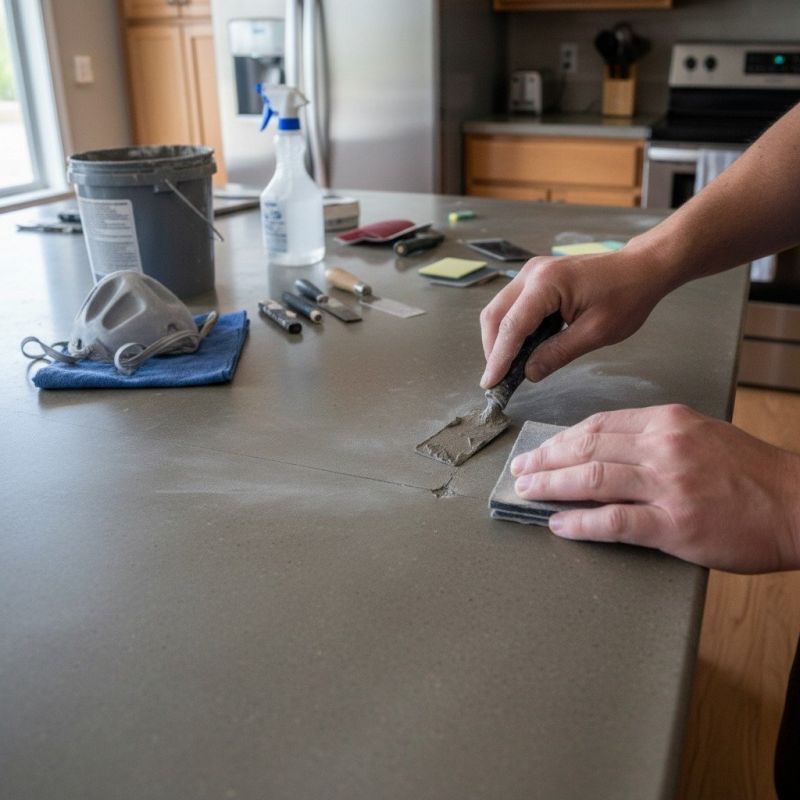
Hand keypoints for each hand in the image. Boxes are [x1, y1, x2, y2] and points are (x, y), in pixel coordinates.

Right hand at [479, 248, 672, 388]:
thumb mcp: (595, 333)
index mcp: (547, 284)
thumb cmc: (627, 296)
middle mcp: (532, 273)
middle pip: (495, 315)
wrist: (642, 268)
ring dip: (499, 339)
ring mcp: (532, 272)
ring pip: (499, 310)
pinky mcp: (536, 277)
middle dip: (493, 349)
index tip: (490, 383)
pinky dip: (510, 328)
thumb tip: (528, 373)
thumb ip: (558, 354)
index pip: (512, 326)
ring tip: (507, 367)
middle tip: (498, 379)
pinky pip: (512, 305)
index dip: (498, 358)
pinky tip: (520, 348)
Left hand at [510, 404, 799, 573]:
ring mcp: (669, 485)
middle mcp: (664, 447)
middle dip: (546, 460)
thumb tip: (605, 449)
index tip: (540, 449)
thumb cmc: (752, 473)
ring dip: (552, 487)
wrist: (799, 504)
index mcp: (668, 422)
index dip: (561, 439)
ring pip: (592, 479)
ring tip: (528, 492)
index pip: (598, 425)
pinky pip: (615, 521)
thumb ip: (654, 439)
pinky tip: (559, 524)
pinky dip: (581, 523)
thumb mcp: (701, 435)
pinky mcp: (676, 524)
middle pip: (587, 447)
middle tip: (521, 470)